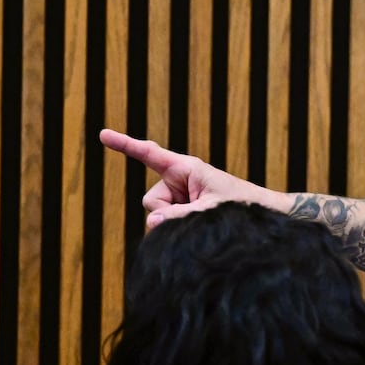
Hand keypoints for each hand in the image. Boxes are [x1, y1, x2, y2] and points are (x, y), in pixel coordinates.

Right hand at [98, 129, 273, 227]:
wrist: (261, 216)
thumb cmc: (241, 206)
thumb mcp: (211, 210)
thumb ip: (181, 216)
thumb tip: (152, 222)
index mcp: (185, 168)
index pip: (149, 153)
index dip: (125, 145)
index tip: (102, 134)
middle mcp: (178, 181)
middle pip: (152, 201)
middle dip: (166, 213)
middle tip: (196, 215)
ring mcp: (179, 198)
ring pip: (157, 216)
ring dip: (174, 223)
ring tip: (203, 220)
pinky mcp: (183, 212)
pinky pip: (166, 224)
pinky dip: (175, 230)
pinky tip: (196, 228)